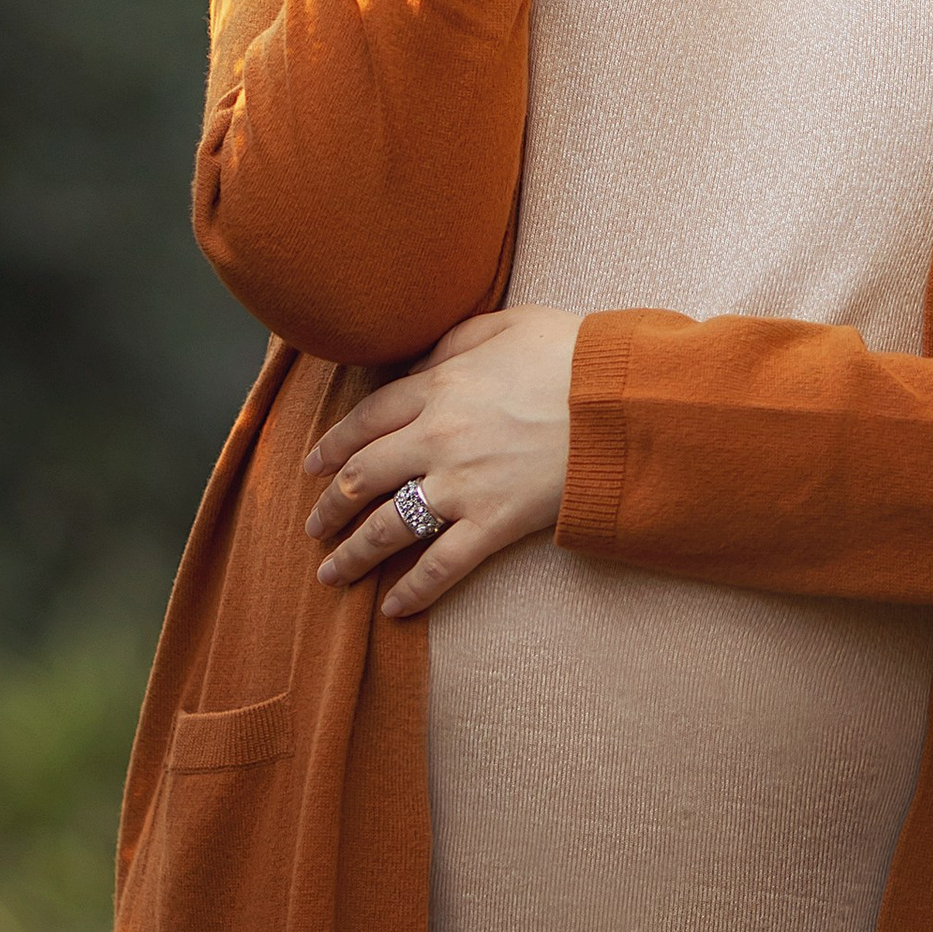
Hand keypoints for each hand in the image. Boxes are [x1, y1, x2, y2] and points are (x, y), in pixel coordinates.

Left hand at [302, 308, 579, 616]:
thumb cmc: (572, 355)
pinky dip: (413, 591)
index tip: (312, 466)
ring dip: (352, 555)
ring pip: (388, 527)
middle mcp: (437, 437)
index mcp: (438, 386)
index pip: (365, 420)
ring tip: (330, 575)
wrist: (620, 403)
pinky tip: (393, 608)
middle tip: (312, 526)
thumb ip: (457, 339)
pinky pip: (441, 566)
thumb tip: (425, 361)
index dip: (331, 446)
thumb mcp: (509, 323)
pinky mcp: (493, 524)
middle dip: (329, 506)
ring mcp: (462, 485)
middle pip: (361, 477)